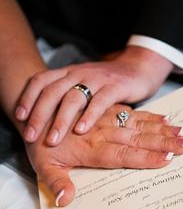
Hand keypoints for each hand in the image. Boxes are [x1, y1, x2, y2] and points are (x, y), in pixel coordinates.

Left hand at [15, 46, 173, 144]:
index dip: (28, 98)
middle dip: (39, 114)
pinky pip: (100, 101)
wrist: (137, 69)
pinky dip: (89, 116)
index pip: (41, 80)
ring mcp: (97, 79)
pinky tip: (81, 130)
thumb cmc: (105, 83)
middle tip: (31, 136)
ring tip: (53, 139)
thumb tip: (43, 120)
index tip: (20, 117)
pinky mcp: (115, 87)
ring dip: (61, 120)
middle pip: (53, 91)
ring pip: (73, 97)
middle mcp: (79, 73)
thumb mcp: (81, 86)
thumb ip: (65, 97)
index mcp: (67, 73)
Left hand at [25, 104, 182, 206]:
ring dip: (161, 129)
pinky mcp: (108, 111)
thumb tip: (66, 201)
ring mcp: (107, 120)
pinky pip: (132, 113)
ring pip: (138, 124)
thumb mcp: (42, 166)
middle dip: (163, 143)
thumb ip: (56, 182)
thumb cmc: (41, 143)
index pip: (122, 155)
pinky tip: (164, 118)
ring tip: (181, 132)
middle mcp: (103, 133)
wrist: (38, 110)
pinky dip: (150, 116)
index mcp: (91, 149)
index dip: (144, 158)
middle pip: (137, 139)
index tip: (166, 159)